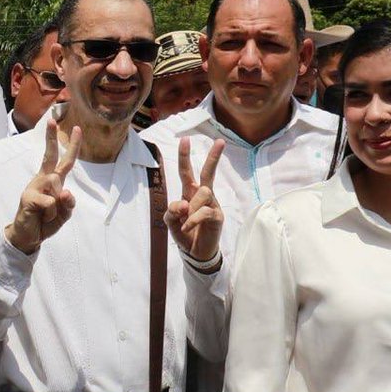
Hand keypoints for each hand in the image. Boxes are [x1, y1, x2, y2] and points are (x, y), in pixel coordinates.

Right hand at [4, 120, 81, 254]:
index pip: (64, 161)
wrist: (27, 237)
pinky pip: (51, 203)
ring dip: (58, 206)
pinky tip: (41, 217)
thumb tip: (65, 191)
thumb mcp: (63, 215)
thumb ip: (68, 204)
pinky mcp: (28, 197)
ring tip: (47, 215)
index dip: (72, 146)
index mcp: (53, 182)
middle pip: (50, 156)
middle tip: (51, 120)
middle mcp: (43, 180)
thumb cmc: (45, 222)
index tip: (76, 129)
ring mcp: (34, 187)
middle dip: (51, 138)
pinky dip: (51, 214)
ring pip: (56, 186)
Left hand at [165, 137, 224, 262]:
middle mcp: (203, 195)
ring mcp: (212, 204)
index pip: (187, 172)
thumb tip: (183, 203)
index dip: (185, 156)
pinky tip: (187, 228)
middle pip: (207, 173)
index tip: (185, 139)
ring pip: (202, 193)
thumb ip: (171, 211)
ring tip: (186, 222)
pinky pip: (204, 212)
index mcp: (189, 193)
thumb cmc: (184, 232)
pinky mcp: (217, 216)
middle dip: (213, 157)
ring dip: (189, 209)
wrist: (195, 252)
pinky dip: (192, 220)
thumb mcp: (170, 221)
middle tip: (220, 141)